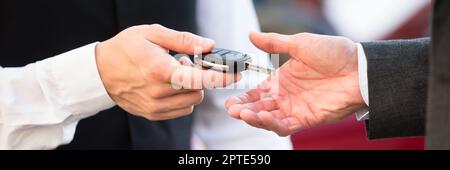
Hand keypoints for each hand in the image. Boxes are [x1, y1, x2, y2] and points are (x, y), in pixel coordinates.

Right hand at [96, 24, 240, 120]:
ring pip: (192, 101)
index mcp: (159, 70)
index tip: (236, 74)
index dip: (222, 77)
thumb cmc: (125, 48)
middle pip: (199, 90)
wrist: (100, 72)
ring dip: (191, 88)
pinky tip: (168, 85)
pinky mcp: (153, 114)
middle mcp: (158, 92)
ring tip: (173, 74)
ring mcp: (155, 106)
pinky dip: (182, 97)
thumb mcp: (153, 34)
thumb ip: (184, 41)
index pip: (200, 79)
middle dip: (200, 77)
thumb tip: (210, 45)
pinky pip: (182, 109)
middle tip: (186, 64)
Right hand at [225, 32, 364, 135]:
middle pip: (259, 107)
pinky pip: (285, 126)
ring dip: (254, 117)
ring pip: (269, 119)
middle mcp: (286, 96)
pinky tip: (262, 115)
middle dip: (243, 109)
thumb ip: (275, 43)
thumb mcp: (300, 44)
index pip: (257, 92)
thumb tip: (251, 35)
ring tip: (242, 113)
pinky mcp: (307, 119)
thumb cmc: (334, 53)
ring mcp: (296, 109)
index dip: (242, 96)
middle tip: (231, 108)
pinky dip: (272, 123)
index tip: (229, 97)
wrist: (360, 68)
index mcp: (282, 80)